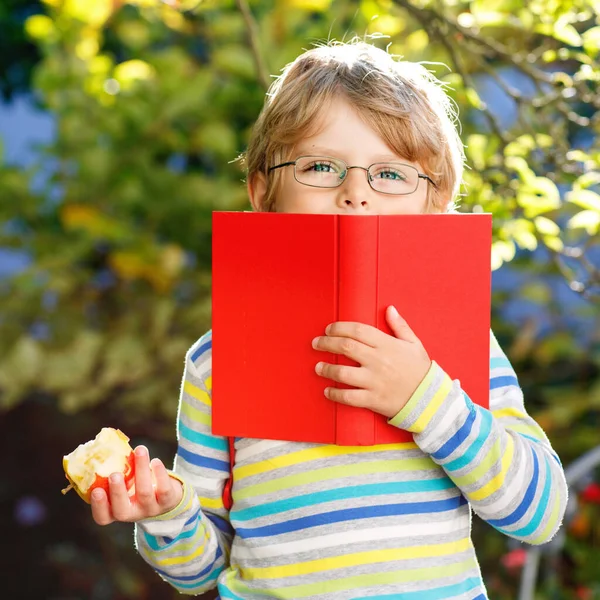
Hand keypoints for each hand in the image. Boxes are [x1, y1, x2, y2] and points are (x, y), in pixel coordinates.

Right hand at [91, 445, 182, 524]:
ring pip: (145, 493)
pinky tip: (155, 461)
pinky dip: (160, 473)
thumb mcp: (124, 483)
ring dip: (141, 470)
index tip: (96, 491)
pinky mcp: (168, 501)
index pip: (103, 517)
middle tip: (114, 474)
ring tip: (140, 450)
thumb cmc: (137, 485)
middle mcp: (133, 514)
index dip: (99, 506)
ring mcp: (151, 509)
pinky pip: (164, 489)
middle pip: (123, 511)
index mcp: (116, 511)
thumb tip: (103, 449)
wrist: (167, 495)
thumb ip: (114, 472)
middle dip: (117, 492)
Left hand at [312, 306, 430, 418]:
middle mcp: (378, 361)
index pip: (357, 330)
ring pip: (342, 372)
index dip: (339, 328)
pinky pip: (349, 397)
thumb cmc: (420, 370)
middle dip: (326, 343)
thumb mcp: (413, 344)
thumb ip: (400, 326)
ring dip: (326, 369)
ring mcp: (374, 381)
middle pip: (345, 347)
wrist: (431, 399)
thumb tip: (390, 309)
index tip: (329, 330)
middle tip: (316, 343)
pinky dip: (335, 393)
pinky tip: (328, 390)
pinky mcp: (373, 399)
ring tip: (318, 367)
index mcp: (387, 344)